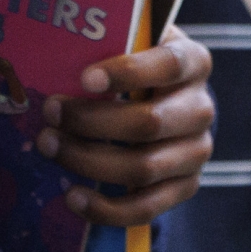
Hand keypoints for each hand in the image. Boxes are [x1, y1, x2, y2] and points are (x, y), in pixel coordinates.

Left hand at [37, 27, 213, 224]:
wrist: (169, 102)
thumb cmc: (138, 67)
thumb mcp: (133, 45)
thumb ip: (111, 44)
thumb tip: (59, 48)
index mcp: (192, 62)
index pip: (167, 66)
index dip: (127, 73)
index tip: (85, 78)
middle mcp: (201, 108)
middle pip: (148, 124)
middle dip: (90, 121)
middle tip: (50, 113)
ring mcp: (196, 151)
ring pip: (143, 168)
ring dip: (87, 161)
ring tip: (49, 146)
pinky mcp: (185, 186)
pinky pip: (146, 207)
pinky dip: (105, 208)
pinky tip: (72, 196)